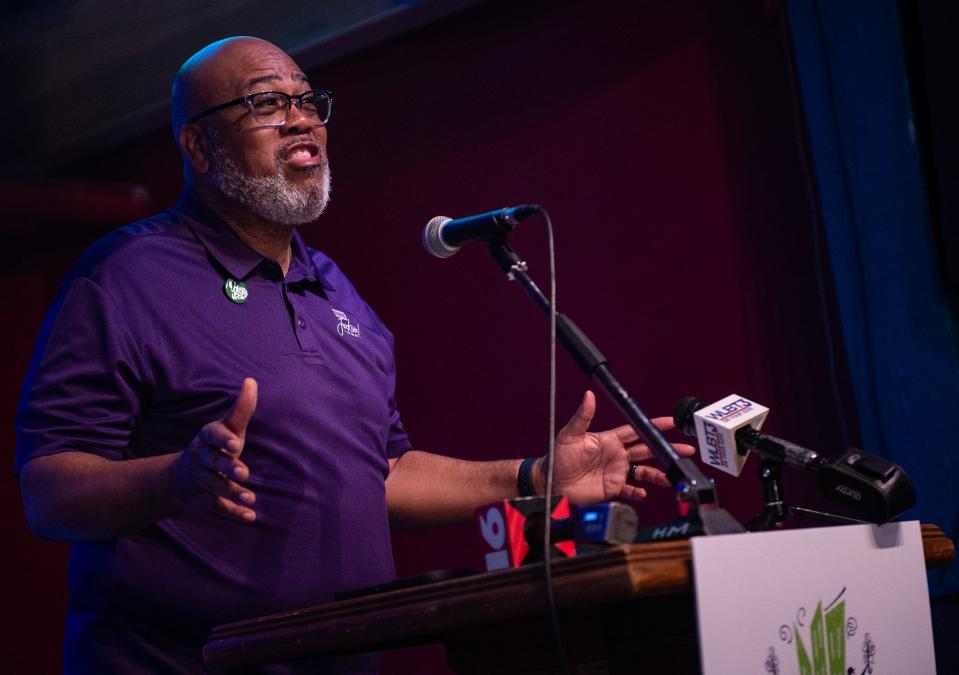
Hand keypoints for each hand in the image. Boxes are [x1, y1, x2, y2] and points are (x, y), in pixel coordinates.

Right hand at [171, 378, 257, 521]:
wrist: (181, 477)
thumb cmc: (215, 446)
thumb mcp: (227, 428)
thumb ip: (241, 409)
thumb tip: (251, 381)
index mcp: (207, 438)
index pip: (213, 435)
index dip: (223, 439)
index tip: (235, 443)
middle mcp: (202, 458)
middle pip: (213, 462)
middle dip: (227, 467)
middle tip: (244, 472)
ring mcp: (201, 480)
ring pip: (215, 486)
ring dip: (232, 492)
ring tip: (251, 497)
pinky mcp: (204, 500)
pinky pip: (217, 508)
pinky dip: (233, 513)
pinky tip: (250, 517)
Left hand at [547, 390, 695, 503]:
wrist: (550, 481)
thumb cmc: (557, 456)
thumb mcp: (570, 434)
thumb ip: (582, 416)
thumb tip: (588, 395)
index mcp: (610, 440)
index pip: (636, 430)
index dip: (653, 426)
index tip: (670, 422)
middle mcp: (616, 455)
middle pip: (647, 450)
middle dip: (666, 449)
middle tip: (685, 449)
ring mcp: (616, 472)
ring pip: (644, 472)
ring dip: (658, 474)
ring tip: (672, 477)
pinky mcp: (612, 488)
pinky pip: (630, 490)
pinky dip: (638, 492)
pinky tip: (643, 493)